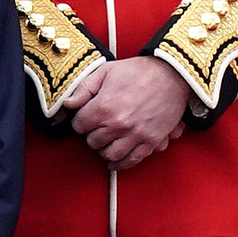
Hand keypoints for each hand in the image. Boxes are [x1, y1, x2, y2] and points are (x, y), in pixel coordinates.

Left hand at [65, 57, 192, 169]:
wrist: (170, 75)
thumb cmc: (137, 72)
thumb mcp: (104, 72)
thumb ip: (83, 89)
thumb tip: (67, 104)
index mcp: (104, 107)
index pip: (79, 126)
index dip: (79, 121)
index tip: (84, 118)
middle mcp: (119, 124)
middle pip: (92, 142)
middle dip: (91, 135)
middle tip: (96, 128)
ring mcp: (136, 134)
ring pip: (109, 155)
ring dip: (104, 150)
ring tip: (105, 142)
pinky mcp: (151, 141)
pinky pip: (132, 160)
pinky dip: (121, 164)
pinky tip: (114, 162)